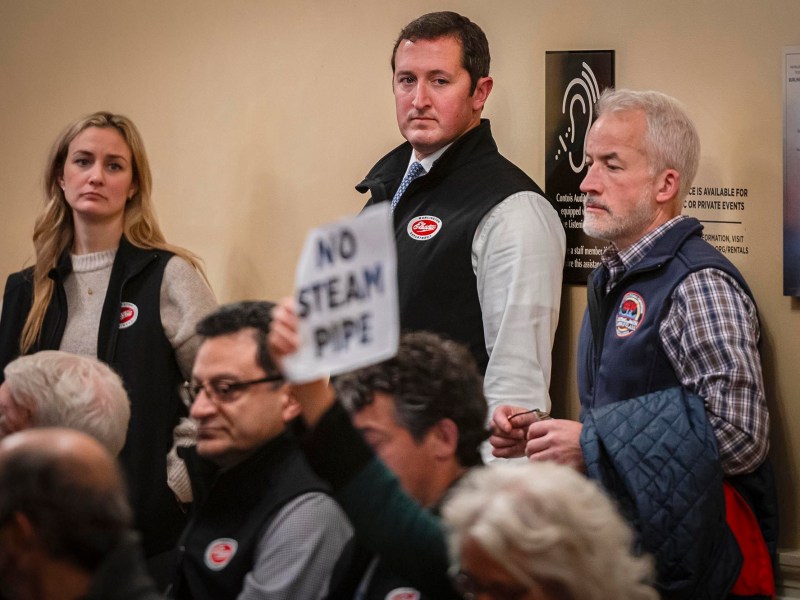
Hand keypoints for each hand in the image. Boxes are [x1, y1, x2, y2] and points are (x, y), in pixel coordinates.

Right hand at [268, 298, 332, 426]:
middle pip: (278, 312)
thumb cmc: (320, 352)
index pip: (288, 303)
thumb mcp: (322, 337)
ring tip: (298, 344)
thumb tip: (328, 315)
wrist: (313, 373)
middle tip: (299, 328)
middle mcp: (285, 322)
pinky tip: (292, 351)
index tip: (299, 311)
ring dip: (287, 335)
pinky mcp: (273, 346)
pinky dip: (282, 344)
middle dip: (288, 320)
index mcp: (297, 316)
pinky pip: (272, 339)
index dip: (291, 304)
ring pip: (275, 326)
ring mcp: (278, 334)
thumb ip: (320, 325)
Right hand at [489, 405, 544, 458]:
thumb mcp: (529, 416)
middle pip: (494, 431)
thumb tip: (512, 421)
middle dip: (509, 434)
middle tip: (522, 434)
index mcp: (501, 413)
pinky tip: (516, 447)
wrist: (534, 435)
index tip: (509, 428)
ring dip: (509, 443)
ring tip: (520, 440)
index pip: (496, 416)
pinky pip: (496, 452)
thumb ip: (521, 418)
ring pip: (494, 442)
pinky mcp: (498, 449)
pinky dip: (507, 451)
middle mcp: (496, 424)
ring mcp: (495, 437)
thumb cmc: (529, 423)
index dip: (501, 423)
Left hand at [525, 419, 584, 471]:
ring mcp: (556, 452)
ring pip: (533, 458)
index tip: (536, 440)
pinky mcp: (560, 465)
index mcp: (555, 426)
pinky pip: (543, 468)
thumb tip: (535, 436)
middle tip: (538, 453)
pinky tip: (550, 467)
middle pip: (530, 445)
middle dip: (533, 450)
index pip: (532, 429)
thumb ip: (551, 430)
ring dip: (537, 461)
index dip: (532, 436)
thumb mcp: (568, 426)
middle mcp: (553, 438)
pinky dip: (544, 469)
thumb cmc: (584, 438)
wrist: (600, 449)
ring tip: (544, 461)